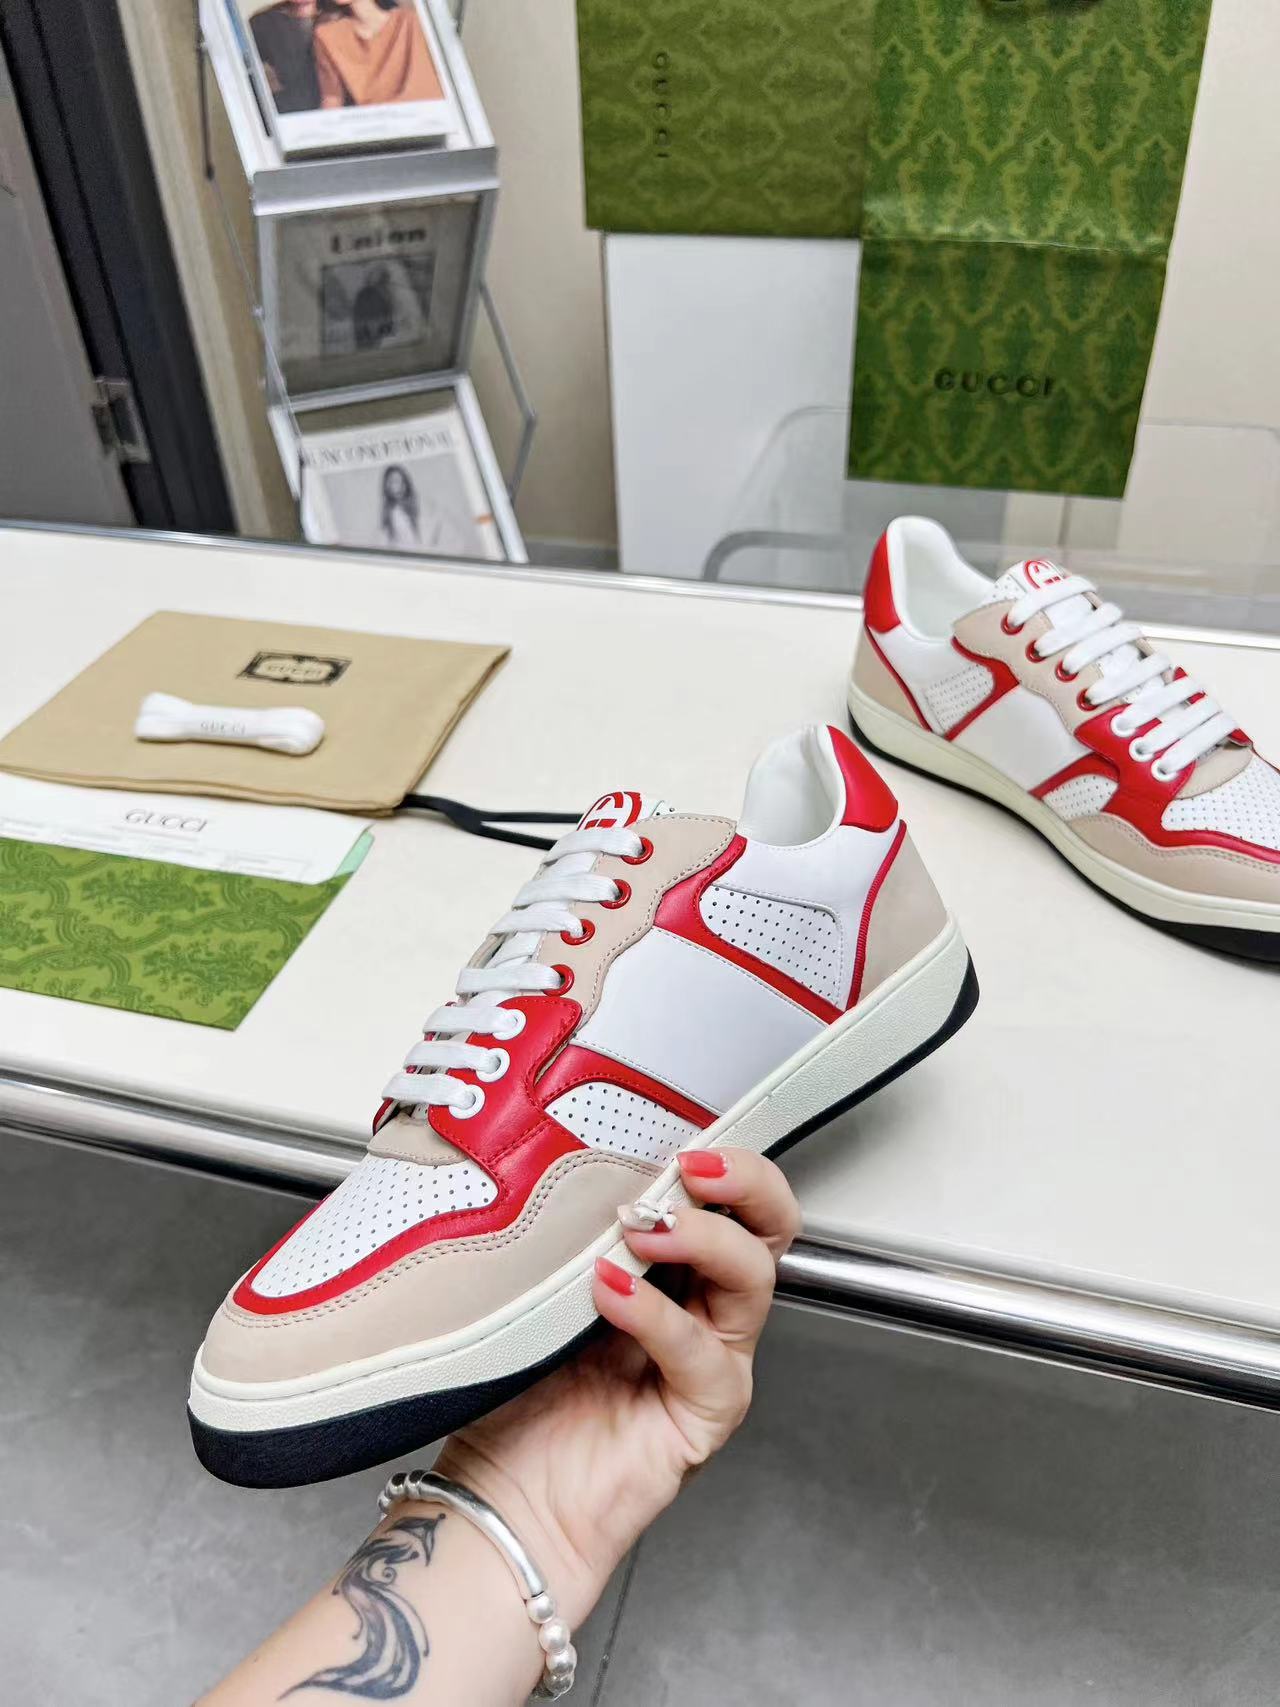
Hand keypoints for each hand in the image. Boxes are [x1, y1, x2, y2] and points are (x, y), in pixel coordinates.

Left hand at [433, 1148, 801, 1626]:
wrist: (506, 1494)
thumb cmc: (521, 1391)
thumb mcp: (544, 1287)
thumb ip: (574, 1231)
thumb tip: (571, 1161)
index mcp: (674, 1267)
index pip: (732, 1198)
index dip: (723, 1163)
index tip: (678, 1138)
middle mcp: (705, 1308)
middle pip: (769, 1228)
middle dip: (746, 1184)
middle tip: (692, 1168)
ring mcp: (712, 1360)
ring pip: (752, 1278)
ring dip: (701, 1239)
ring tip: (643, 1228)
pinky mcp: (705, 1413)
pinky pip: (701, 1353)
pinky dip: (657, 1315)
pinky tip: (611, 1292)